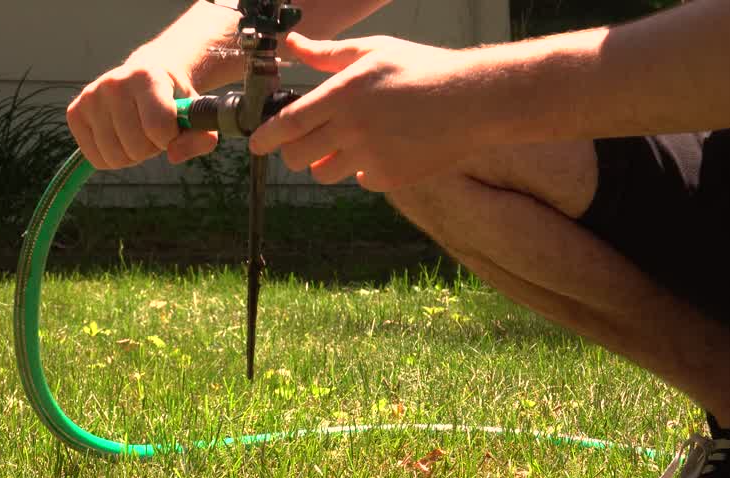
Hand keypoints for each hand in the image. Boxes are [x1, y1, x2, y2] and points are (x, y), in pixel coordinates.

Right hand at [67, 62, 218, 169]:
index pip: (158, 127)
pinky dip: (111, 158)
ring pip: (114, 157)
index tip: (171, 128)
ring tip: (136, 132)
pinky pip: (95, 158)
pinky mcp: (75, 112)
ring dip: (131, 155)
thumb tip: (173, 156)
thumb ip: (201, 137)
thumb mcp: (195, 114)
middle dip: (150, 148)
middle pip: (135, 147)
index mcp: (146, 76)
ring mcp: (91, 96)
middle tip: (152, 130)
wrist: (146, 75)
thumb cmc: (173, 98)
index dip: (169, 138)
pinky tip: (118, 137)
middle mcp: (114, 82)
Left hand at [249, 33, 486, 190]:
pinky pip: (358, 180)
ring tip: (347, 143)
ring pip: (323, 173)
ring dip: (325, 162)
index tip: (257, 142)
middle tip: (303, 142)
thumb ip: (327, 53)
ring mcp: (369, 157)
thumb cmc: (421, 69)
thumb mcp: (372, 51)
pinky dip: (362, 170)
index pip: (287, 125)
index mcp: (342, 96)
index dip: (265, 138)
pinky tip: (382, 150)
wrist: (472, 101)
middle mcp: (351, 129)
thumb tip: (293, 44)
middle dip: (293, 152)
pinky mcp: (387, 177)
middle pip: (297, 156)